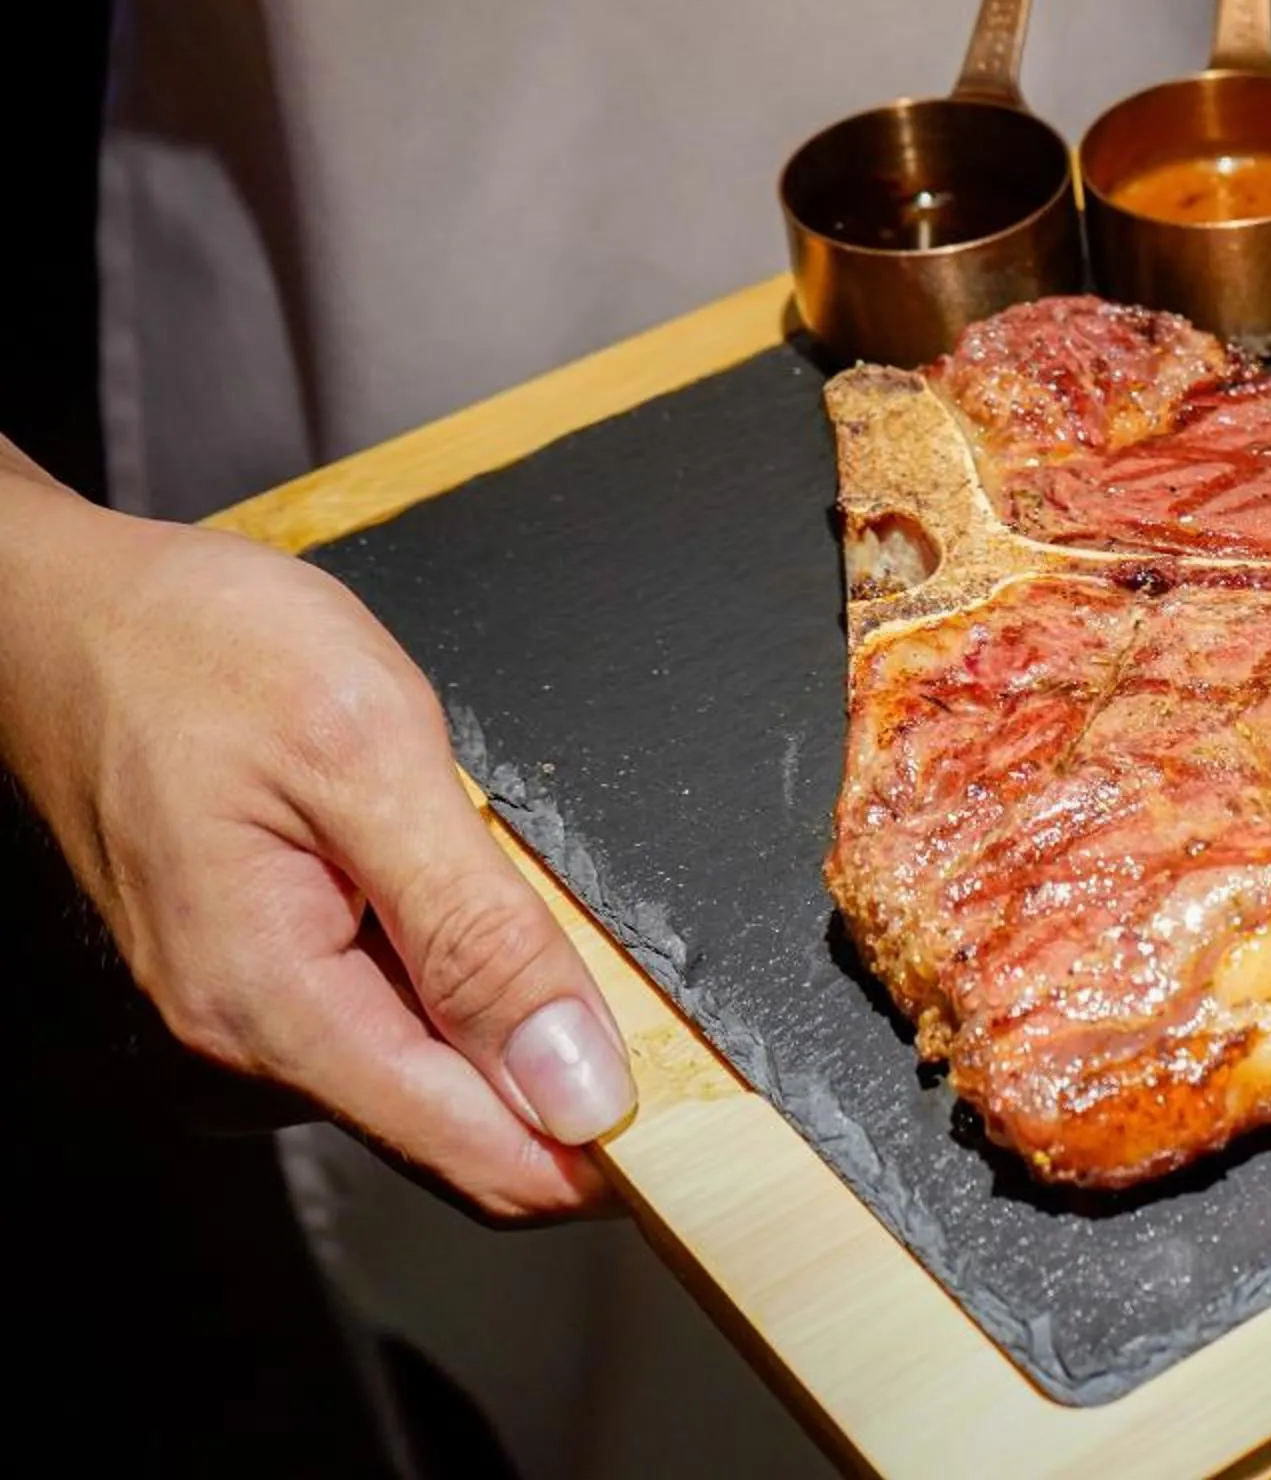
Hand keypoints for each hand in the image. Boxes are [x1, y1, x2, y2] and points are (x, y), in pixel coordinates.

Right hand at [0, 453, 632, 1218]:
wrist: (66, 613)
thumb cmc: (198, 654)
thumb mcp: (371, 760)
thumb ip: (479, 931)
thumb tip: (572, 1081)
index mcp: (275, 1006)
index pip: (473, 1153)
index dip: (597, 1157)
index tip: (704, 1125)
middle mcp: (248, 1038)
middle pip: (458, 1129)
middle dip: (569, 1091)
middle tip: (666, 1008)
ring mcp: (246, 1011)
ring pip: (429, 1073)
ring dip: (514, 1026)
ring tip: (562, 928)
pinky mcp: (257, 972)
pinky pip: (389, 1016)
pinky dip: (461, 985)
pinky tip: (479, 908)